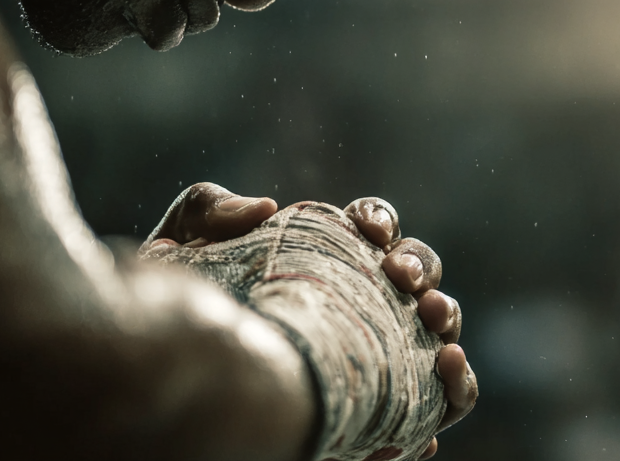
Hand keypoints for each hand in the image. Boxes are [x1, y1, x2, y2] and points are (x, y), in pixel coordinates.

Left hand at [143, 187, 476, 458]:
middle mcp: (363, 301)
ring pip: (440, 332)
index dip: (378, 221)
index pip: (373, 227)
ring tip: (431, 320)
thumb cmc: (176, 308)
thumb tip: (266, 207)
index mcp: (328, 255)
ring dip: (446, 319)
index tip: (366, 232)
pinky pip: (438, 404)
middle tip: (400, 277)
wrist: (164, 380)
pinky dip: (456, 389)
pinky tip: (444, 376)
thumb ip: (211, 210)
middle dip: (421, 266)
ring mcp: (379, 354)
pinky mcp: (385, 412)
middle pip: (420, 274)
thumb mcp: (180, 248)